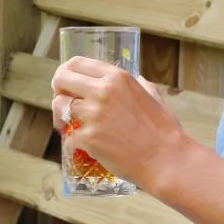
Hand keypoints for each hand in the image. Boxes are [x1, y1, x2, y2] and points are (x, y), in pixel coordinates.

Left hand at [51, 56, 186, 189]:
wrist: (166, 160)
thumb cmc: (164, 131)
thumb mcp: (153, 98)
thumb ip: (141, 86)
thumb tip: (139, 80)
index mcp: (117, 77)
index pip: (77, 63)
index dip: (67, 72)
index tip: (66, 83)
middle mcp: (102, 91)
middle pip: (61, 79)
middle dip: (57, 90)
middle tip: (63, 104)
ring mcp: (93, 114)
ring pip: (58, 106)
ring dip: (59, 116)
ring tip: (67, 126)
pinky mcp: (88, 137)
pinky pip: (67, 137)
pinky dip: (71, 144)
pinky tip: (80, 148)